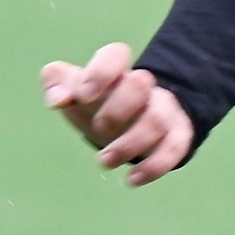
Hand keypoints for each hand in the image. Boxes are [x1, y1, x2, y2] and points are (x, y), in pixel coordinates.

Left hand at [40, 42, 194, 186]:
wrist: (134, 120)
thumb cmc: (98, 102)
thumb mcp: (74, 90)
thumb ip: (57, 84)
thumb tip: (58, 100)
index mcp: (116, 70)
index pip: (116, 55)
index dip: (100, 73)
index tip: (82, 96)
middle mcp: (143, 86)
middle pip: (141, 82)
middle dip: (116, 110)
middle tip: (98, 129)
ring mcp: (163, 109)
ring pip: (156, 119)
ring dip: (128, 145)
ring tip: (103, 162)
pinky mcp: (178, 134)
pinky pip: (176, 147)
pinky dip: (154, 166)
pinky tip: (131, 180)